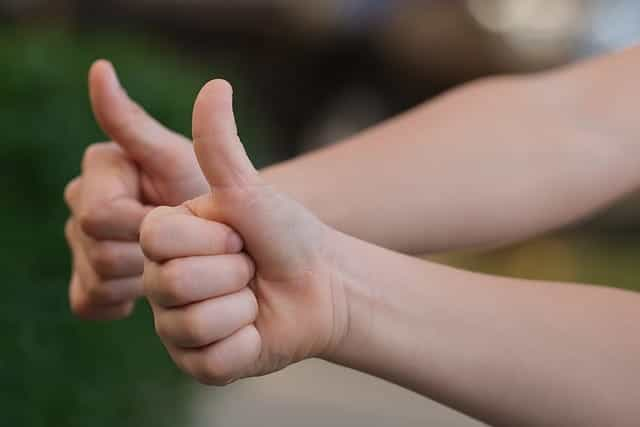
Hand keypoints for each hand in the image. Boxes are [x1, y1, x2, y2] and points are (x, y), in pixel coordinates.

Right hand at [64, 60, 207, 318]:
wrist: (234, 245)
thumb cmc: (215, 197)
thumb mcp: (183, 159)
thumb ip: (137, 125)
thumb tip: (99, 69)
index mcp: (101, 170)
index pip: (100, 215)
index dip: (147, 229)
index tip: (185, 227)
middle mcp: (82, 203)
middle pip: (97, 251)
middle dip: (153, 255)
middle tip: (193, 251)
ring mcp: (81, 247)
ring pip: (95, 280)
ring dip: (145, 279)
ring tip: (179, 266)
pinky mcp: (89, 284)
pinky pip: (89, 302)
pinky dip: (122, 299)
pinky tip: (152, 289)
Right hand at [141, 80, 348, 383]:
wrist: (323, 284)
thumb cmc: (286, 233)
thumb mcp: (250, 189)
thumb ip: (221, 144)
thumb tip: (216, 84)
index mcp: (164, 241)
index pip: (154, 239)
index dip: (211, 237)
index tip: (237, 235)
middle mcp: (160, 283)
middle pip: (170, 284)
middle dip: (231, 271)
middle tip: (249, 268)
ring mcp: (177, 328)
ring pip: (189, 325)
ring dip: (243, 308)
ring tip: (254, 299)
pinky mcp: (199, 363)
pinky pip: (210, 361)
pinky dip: (247, 344)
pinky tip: (255, 331)